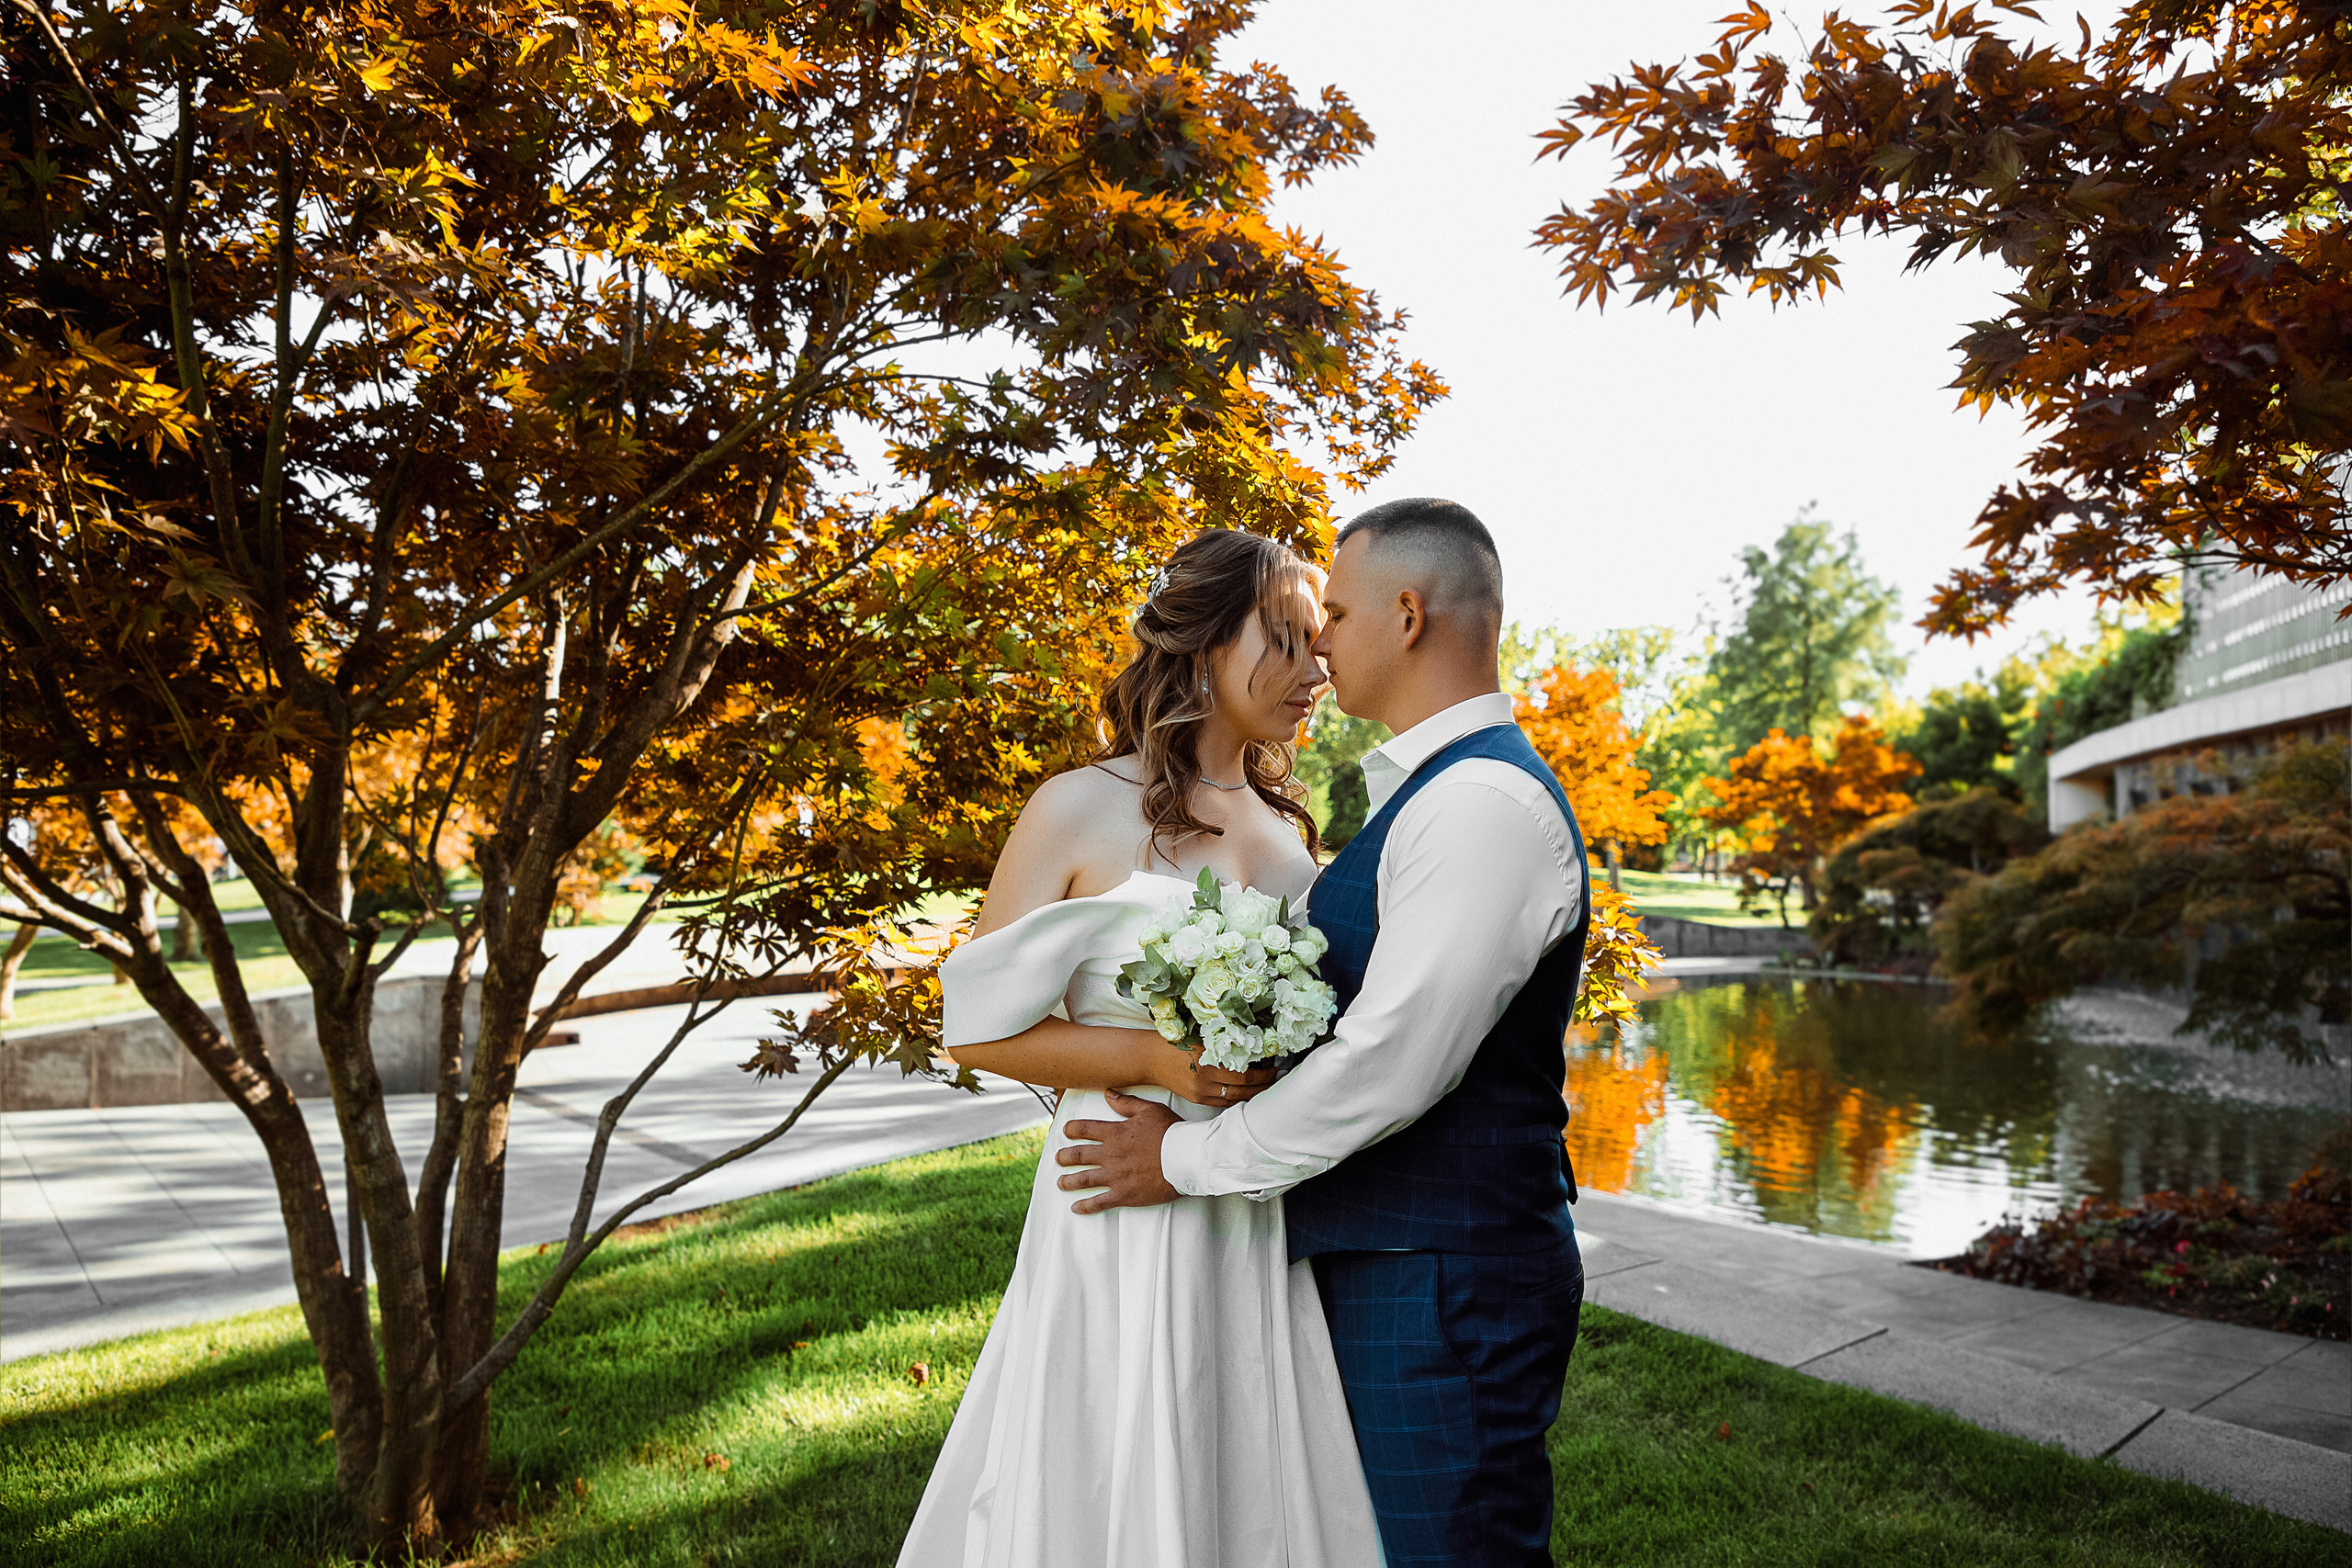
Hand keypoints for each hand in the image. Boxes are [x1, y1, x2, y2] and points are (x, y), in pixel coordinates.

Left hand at [1055, 1089, 1181, 1213]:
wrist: (1185, 1158)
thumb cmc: (1170, 1132)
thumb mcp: (1149, 1110)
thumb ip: (1126, 1102)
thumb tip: (1108, 1093)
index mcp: (1115, 1133)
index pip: (1084, 1129)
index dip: (1071, 1129)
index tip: (1065, 1131)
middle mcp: (1110, 1155)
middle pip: (1078, 1156)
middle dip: (1065, 1157)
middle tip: (1058, 1158)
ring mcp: (1115, 1176)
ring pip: (1084, 1180)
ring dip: (1069, 1181)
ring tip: (1060, 1183)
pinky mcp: (1124, 1194)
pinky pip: (1099, 1202)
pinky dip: (1085, 1206)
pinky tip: (1075, 1208)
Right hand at [1155, 1047, 1276, 1107]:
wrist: (1149, 1058)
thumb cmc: (1174, 1042)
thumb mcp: (1199, 1037)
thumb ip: (1222, 1043)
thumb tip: (1251, 1045)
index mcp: (1206, 1058)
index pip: (1242, 1071)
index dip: (1262, 1072)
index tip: (1275, 1066)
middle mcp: (1203, 1078)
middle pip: (1242, 1086)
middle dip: (1263, 1084)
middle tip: (1277, 1077)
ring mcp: (1200, 1092)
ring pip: (1235, 1097)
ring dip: (1253, 1093)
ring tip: (1267, 1087)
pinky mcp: (1196, 1099)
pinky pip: (1223, 1102)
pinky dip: (1238, 1098)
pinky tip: (1248, 1093)